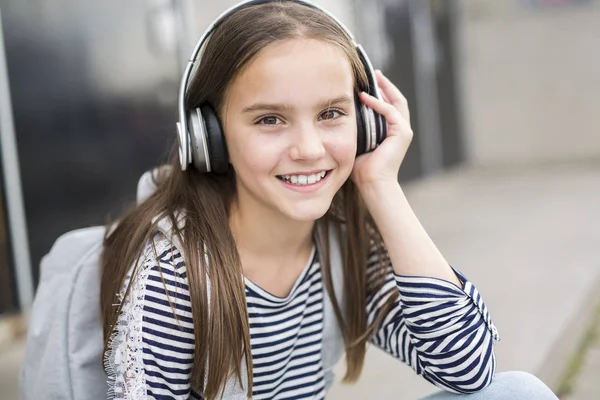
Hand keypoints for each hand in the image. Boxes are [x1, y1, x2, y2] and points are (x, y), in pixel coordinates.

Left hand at [351, 70, 412, 188]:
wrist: (372, 183)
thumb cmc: (362, 168)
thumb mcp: (357, 142)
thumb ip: (355, 129)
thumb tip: (340, 116)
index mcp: (391, 132)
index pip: (389, 105)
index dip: (381, 92)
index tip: (369, 80)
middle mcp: (400, 130)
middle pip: (396, 99)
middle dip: (385, 85)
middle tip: (375, 73)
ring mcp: (403, 131)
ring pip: (396, 102)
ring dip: (384, 88)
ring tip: (373, 77)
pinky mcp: (402, 133)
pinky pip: (390, 112)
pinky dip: (378, 103)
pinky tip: (365, 97)